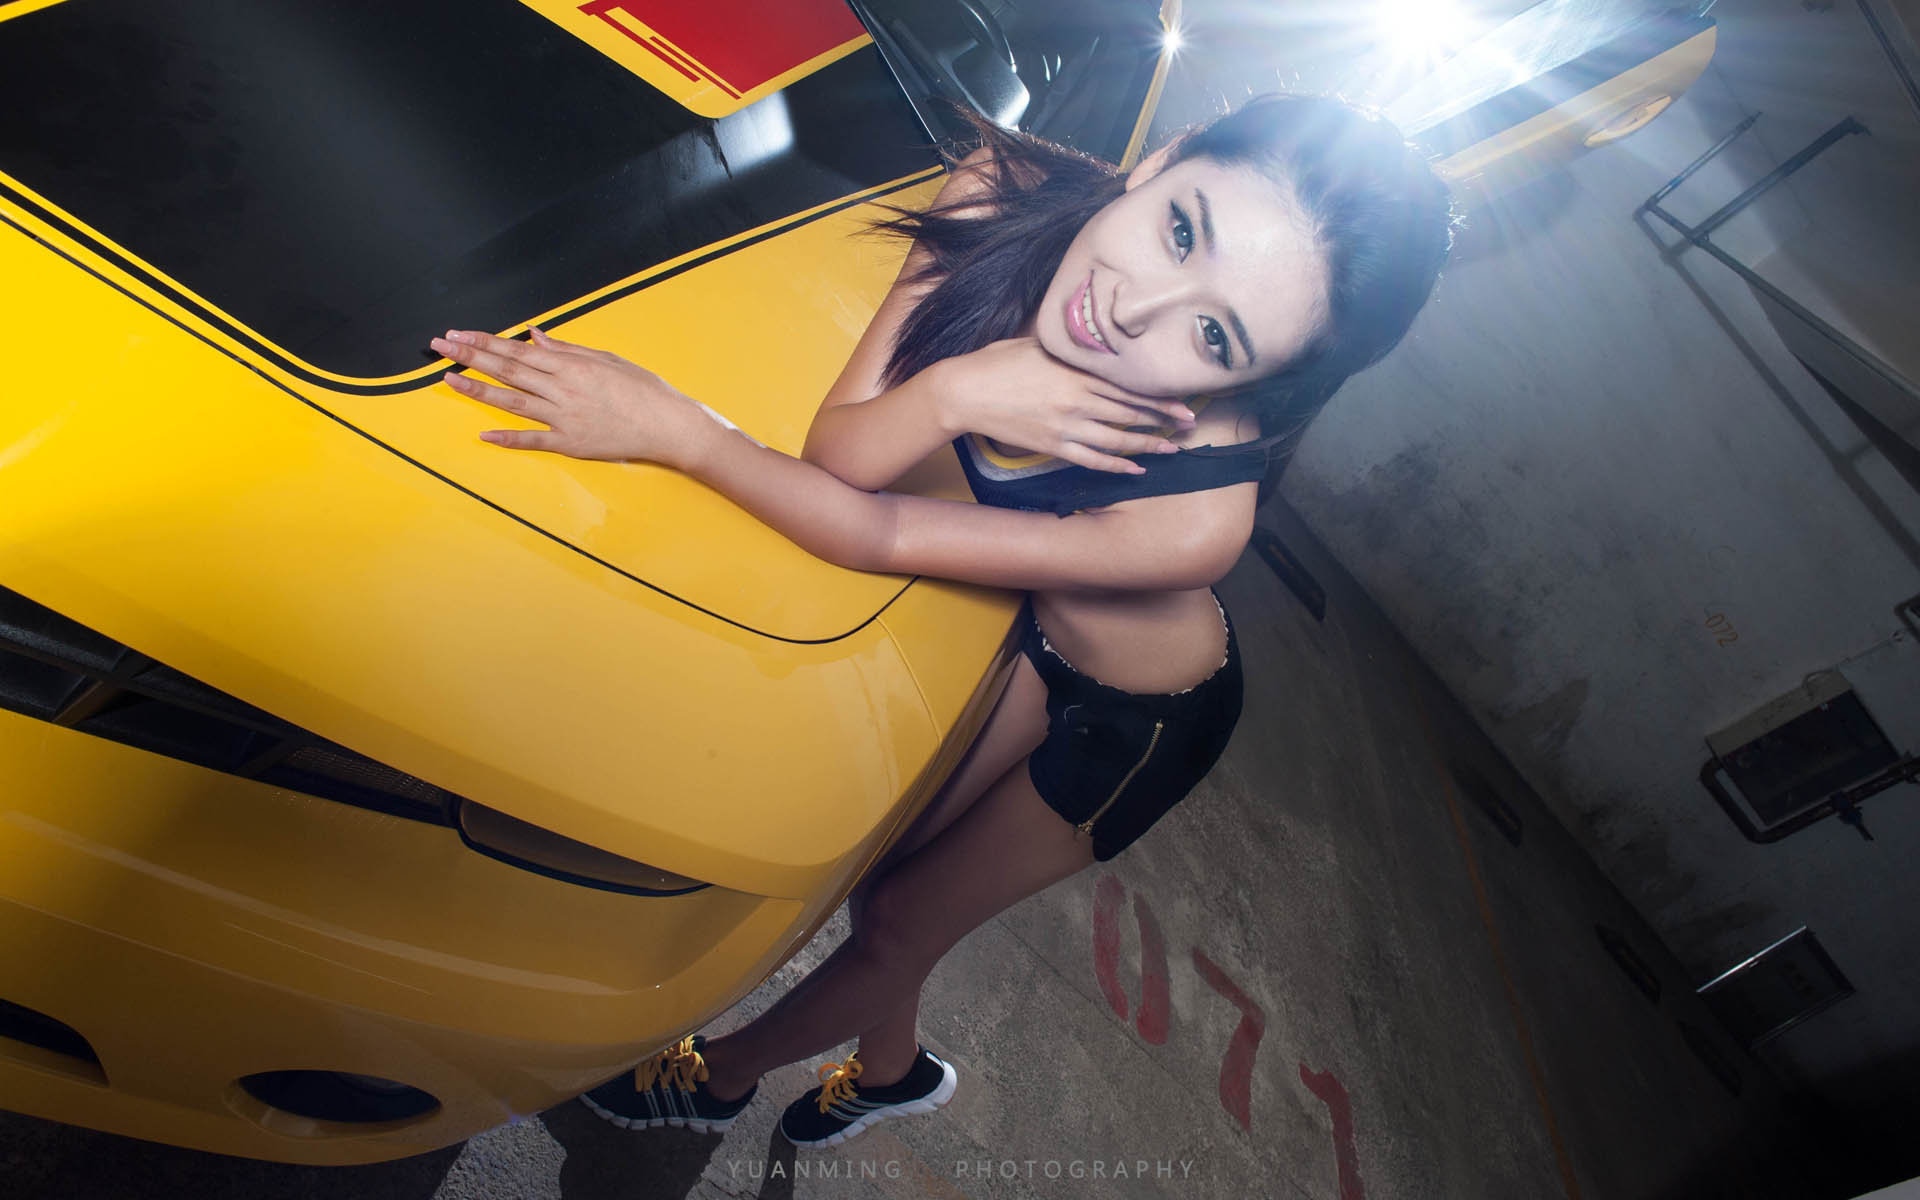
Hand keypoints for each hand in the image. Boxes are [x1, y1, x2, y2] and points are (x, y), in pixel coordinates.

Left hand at [431, 328, 720, 470]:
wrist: (669, 425)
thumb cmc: (644, 390)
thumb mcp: (607, 359)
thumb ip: (568, 349)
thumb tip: (535, 335)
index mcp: (572, 365)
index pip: (518, 349)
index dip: (484, 341)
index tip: (459, 334)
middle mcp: (563, 388)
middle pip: (508, 370)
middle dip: (470, 356)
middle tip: (440, 347)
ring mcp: (565, 417)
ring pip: (513, 401)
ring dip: (478, 390)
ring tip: (449, 380)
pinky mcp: (571, 443)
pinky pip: (535, 440)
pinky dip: (510, 439)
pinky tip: (484, 436)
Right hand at [938, 338, 1197, 473]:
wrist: (965, 391)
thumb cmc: (998, 361)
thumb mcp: (1037, 342)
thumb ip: (1069, 346)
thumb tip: (1093, 340)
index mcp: (1075, 371)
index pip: (1128, 386)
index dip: (1159, 396)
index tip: (1184, 401)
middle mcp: (1076, 400)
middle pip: (1130, 412)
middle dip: (1164, 420)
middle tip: (1190, 424)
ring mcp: (1065, 426)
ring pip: (1117, 439)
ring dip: (1148, 445)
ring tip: (1172, 448)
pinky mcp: (1052, 445)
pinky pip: (1091, 459)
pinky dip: (1116, 465)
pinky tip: (1136, 468)